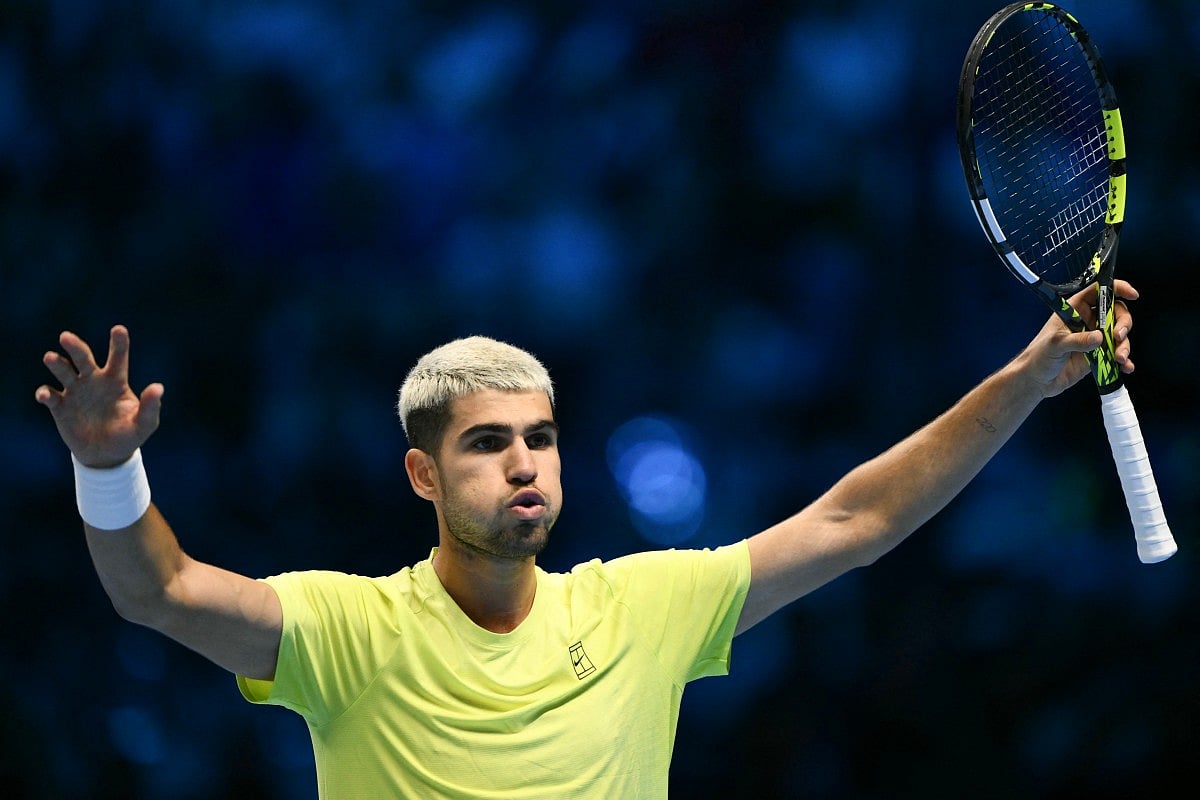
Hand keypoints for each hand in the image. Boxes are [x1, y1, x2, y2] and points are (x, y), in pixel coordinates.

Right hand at [35, 325, 163, 467]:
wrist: (106, 455)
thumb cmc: (129, 435)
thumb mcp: (144, 424)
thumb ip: (151, 407)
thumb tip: (158, 387)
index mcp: (115, 381)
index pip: (118, 358)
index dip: (118, 344)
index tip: (119, 329)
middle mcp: (93, 381)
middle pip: (83, 358)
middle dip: (75, 347)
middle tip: (65, 337)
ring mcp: (75, 392)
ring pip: (63, 371)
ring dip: (56, 364)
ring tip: (51, 357)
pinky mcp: (59, 406)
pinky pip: (49, 395)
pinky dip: (45, 393)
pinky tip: (46, 395)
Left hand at [1026, 279, 1137, 398]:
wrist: (1037, 380)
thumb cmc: (1038, 356)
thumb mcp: (1055, 344)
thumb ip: (1077, 340)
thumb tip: (1099, 338)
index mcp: (1075, 310)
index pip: (1099, 291)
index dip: (1117, 288)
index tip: (1132, 294)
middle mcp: (1087, 321)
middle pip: (1116, 312)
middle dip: (1123, 323)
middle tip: (1118, 336)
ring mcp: (1094, 338)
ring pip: (1119, 334)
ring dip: (1124, 345)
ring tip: (1119, 358)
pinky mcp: (1099, 355)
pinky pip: (1117, 354)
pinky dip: (1125, 360)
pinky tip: (1126, 367)